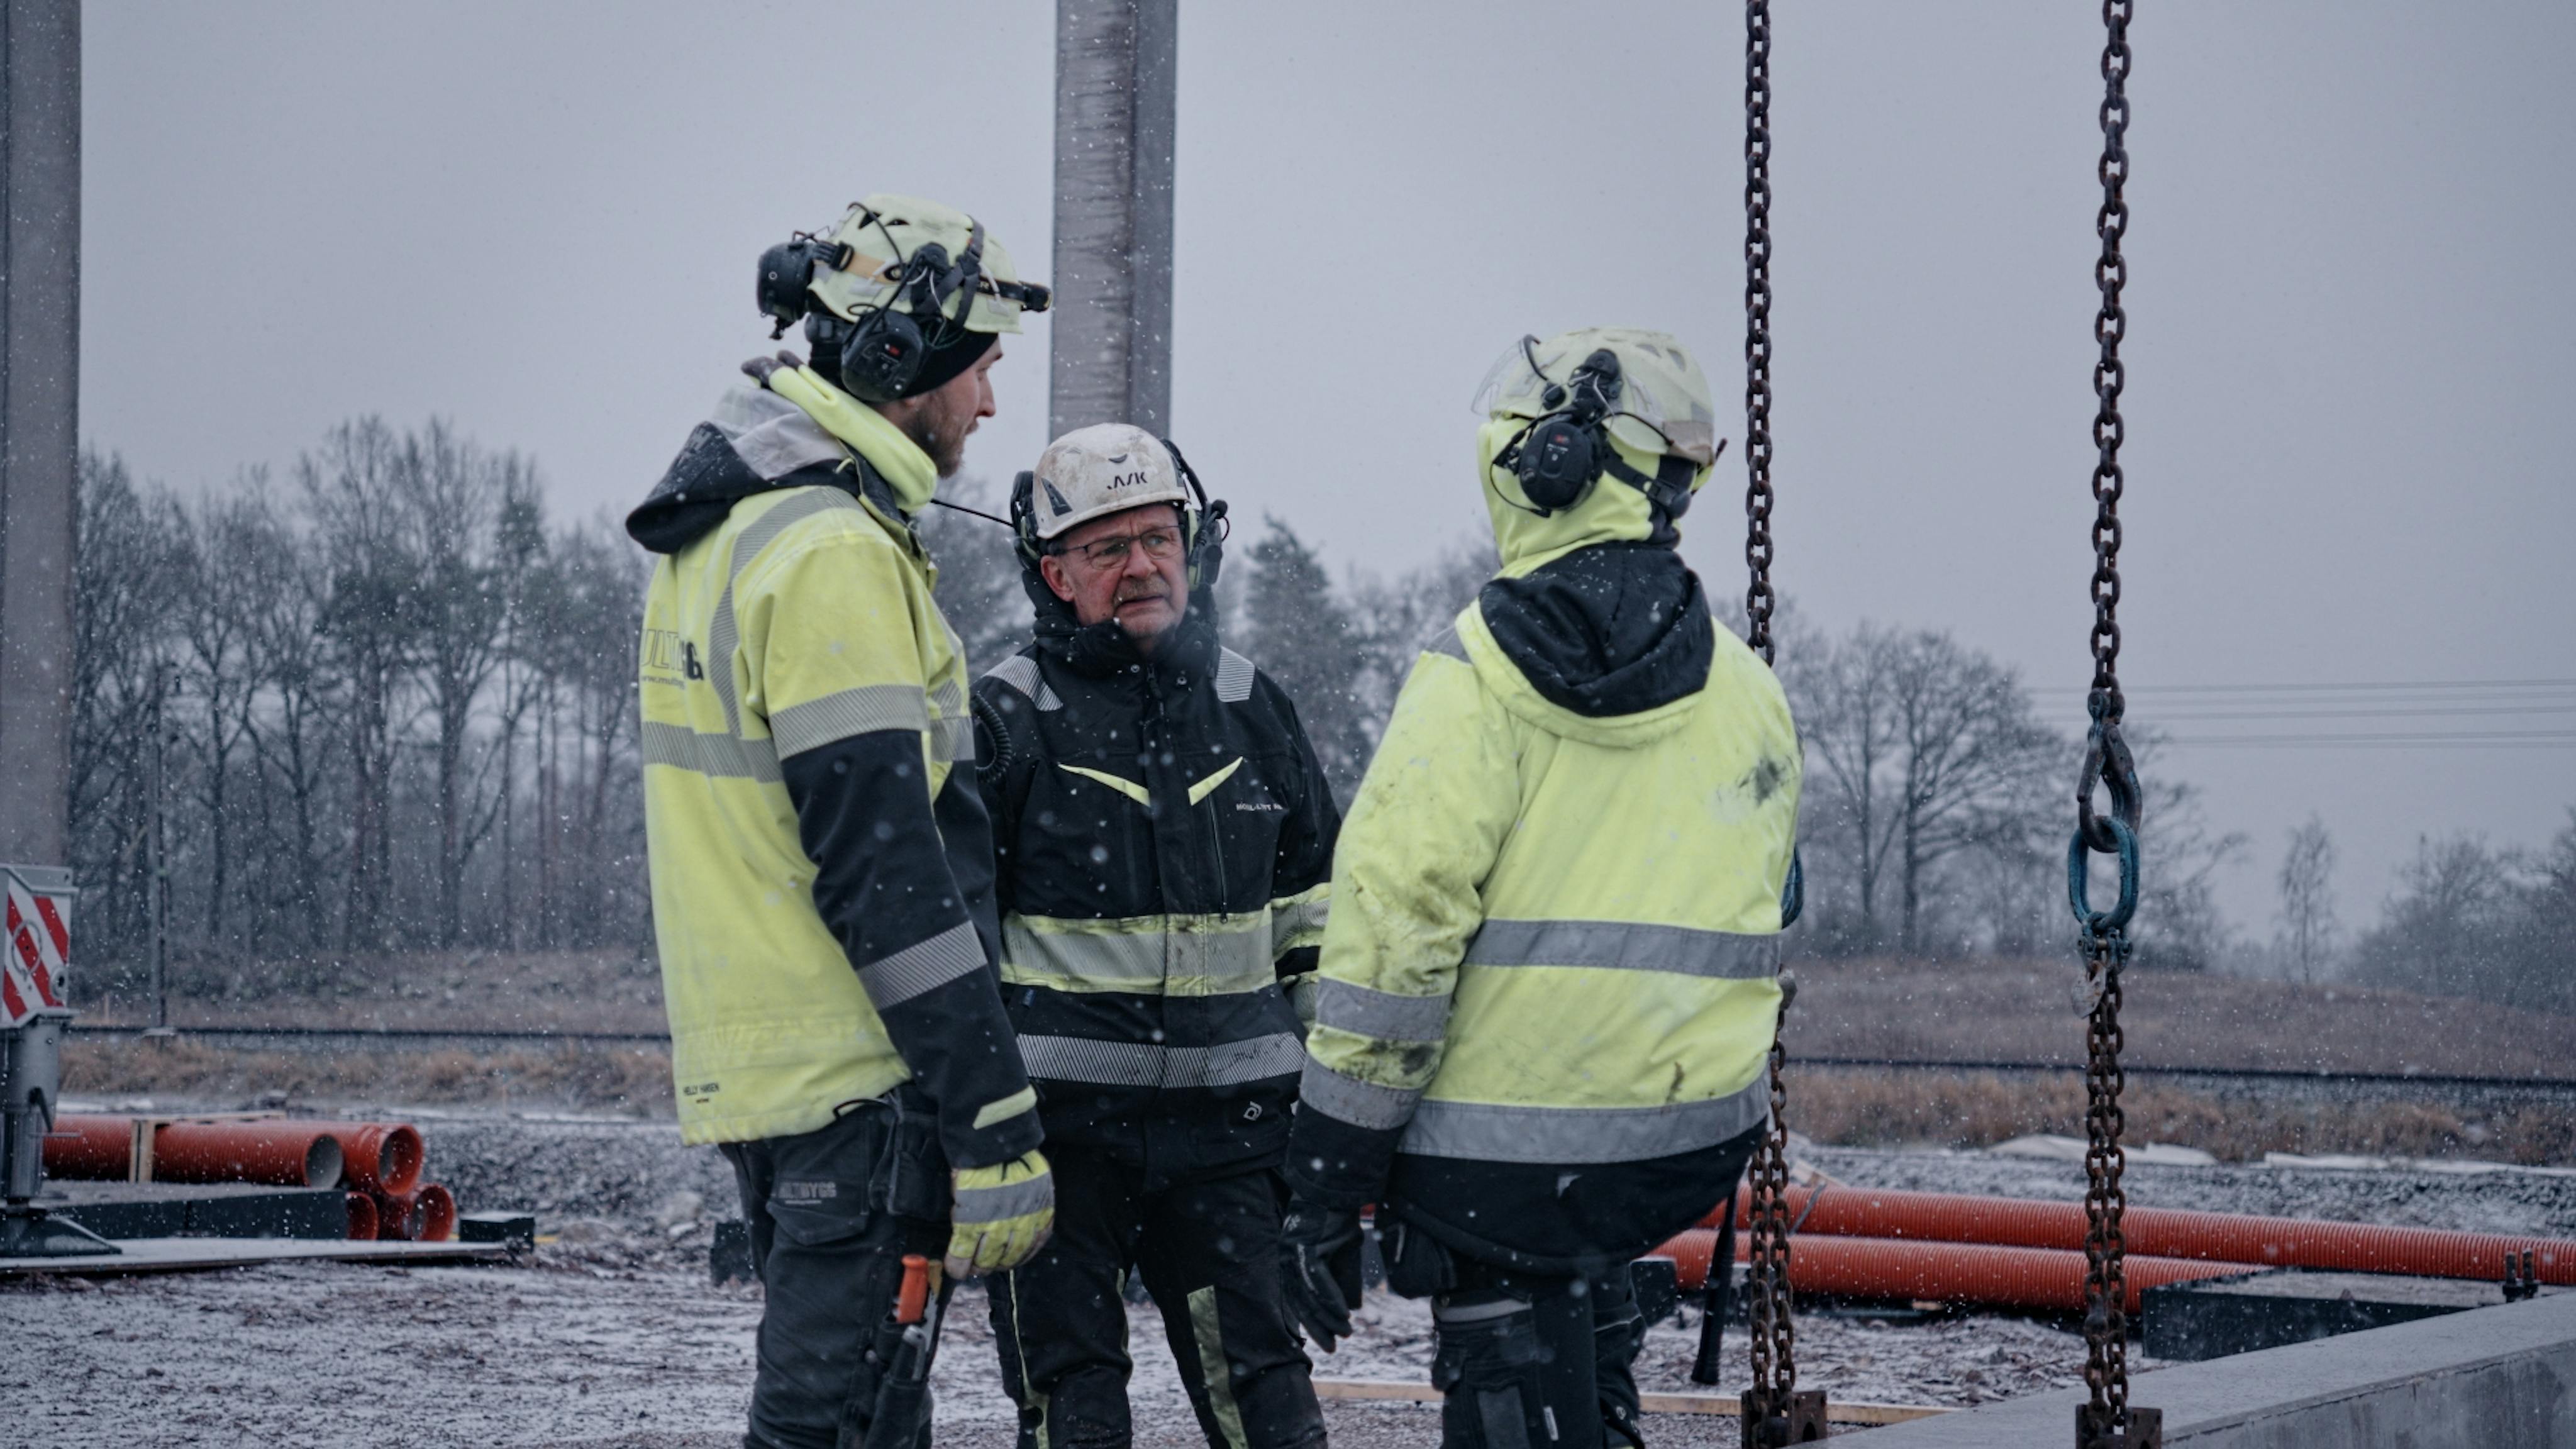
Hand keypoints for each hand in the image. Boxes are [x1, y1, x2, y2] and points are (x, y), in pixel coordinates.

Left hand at [946, 1149, 1053, 1278]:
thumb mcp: (957, 1193)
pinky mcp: (1042, 1212)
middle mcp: (998, 1227)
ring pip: (1013, 1256)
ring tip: (998, 1263)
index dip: (957, 1269)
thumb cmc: (973, 1164)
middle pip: (988, 1262)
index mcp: (971, 1222)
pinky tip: (1021, 1255)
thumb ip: (961, 1218)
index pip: (962, 1259)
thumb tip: (962, 1238)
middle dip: (980, 1268)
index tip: (956, 1269)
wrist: (1001, 1140)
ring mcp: (1023, 1220)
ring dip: (1003, 1263)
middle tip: (978, 1267)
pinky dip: (1028, 1252)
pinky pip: (1038, 1242)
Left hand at [1278, 1198, 1363, 1351]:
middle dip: (1318, 1328)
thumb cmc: (1340, 1218)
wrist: (1339, 1187)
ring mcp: (1293, 1253)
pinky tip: (1344, 1314)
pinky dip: (1332, 1300)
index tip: (1328, 1340)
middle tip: (1332, 1349)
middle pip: (1300, 1302)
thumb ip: (1344, 1280)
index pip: (1299, 1299)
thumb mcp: (1345, 1253)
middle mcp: (1287, 1258)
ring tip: (1345, 1333)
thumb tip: (1352, 1308)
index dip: (1313, 1322)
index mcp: (1292, 1260)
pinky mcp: (1305, 1247)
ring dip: (1329, 1317)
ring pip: (1309, 1296)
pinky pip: (1317, 1281)